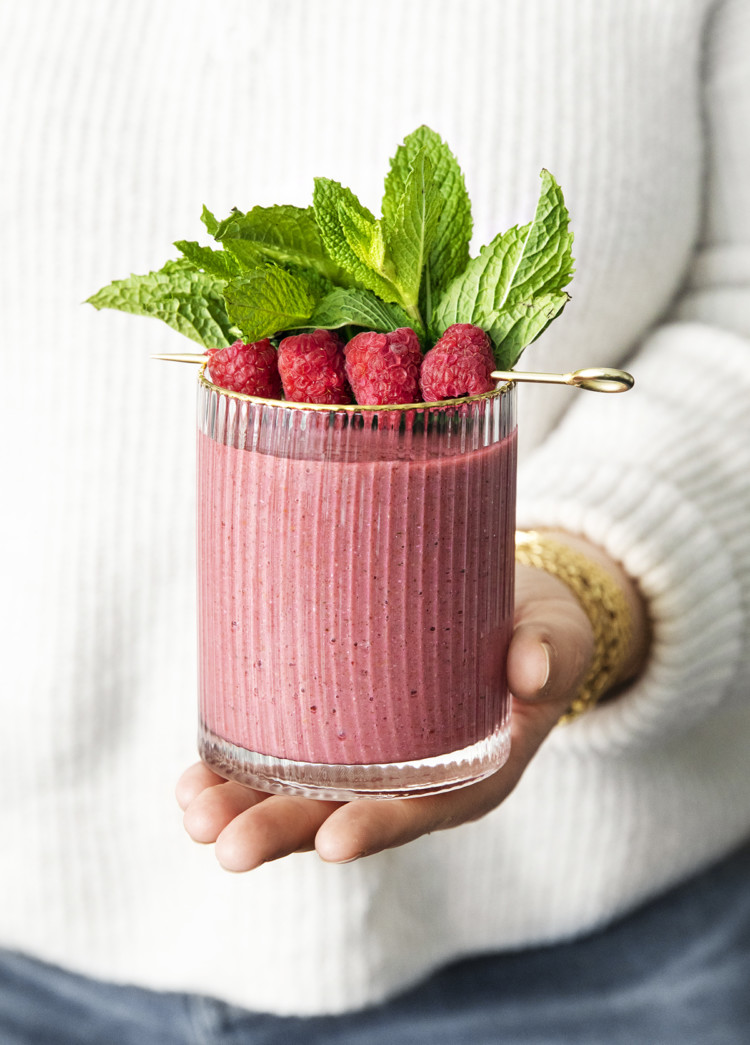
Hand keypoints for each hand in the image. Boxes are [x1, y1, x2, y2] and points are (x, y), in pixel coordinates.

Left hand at [176, 536, 646, 871]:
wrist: (511, 614)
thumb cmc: (536, 631)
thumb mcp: (557, 637)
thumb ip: (552, 650)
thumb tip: (534, 665)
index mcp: (471, 774)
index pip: (422, 812)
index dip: (378, 827)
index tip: (332, 840)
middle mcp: (414, 781)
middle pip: (343, 816)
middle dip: (279, 831)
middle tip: (220, 841)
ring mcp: (373, 760)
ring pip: (303, 796)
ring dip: (243, 807)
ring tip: (190, 808)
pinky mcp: (344, 729)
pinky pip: (287, 758)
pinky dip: (239, 767)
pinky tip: (194, 773)